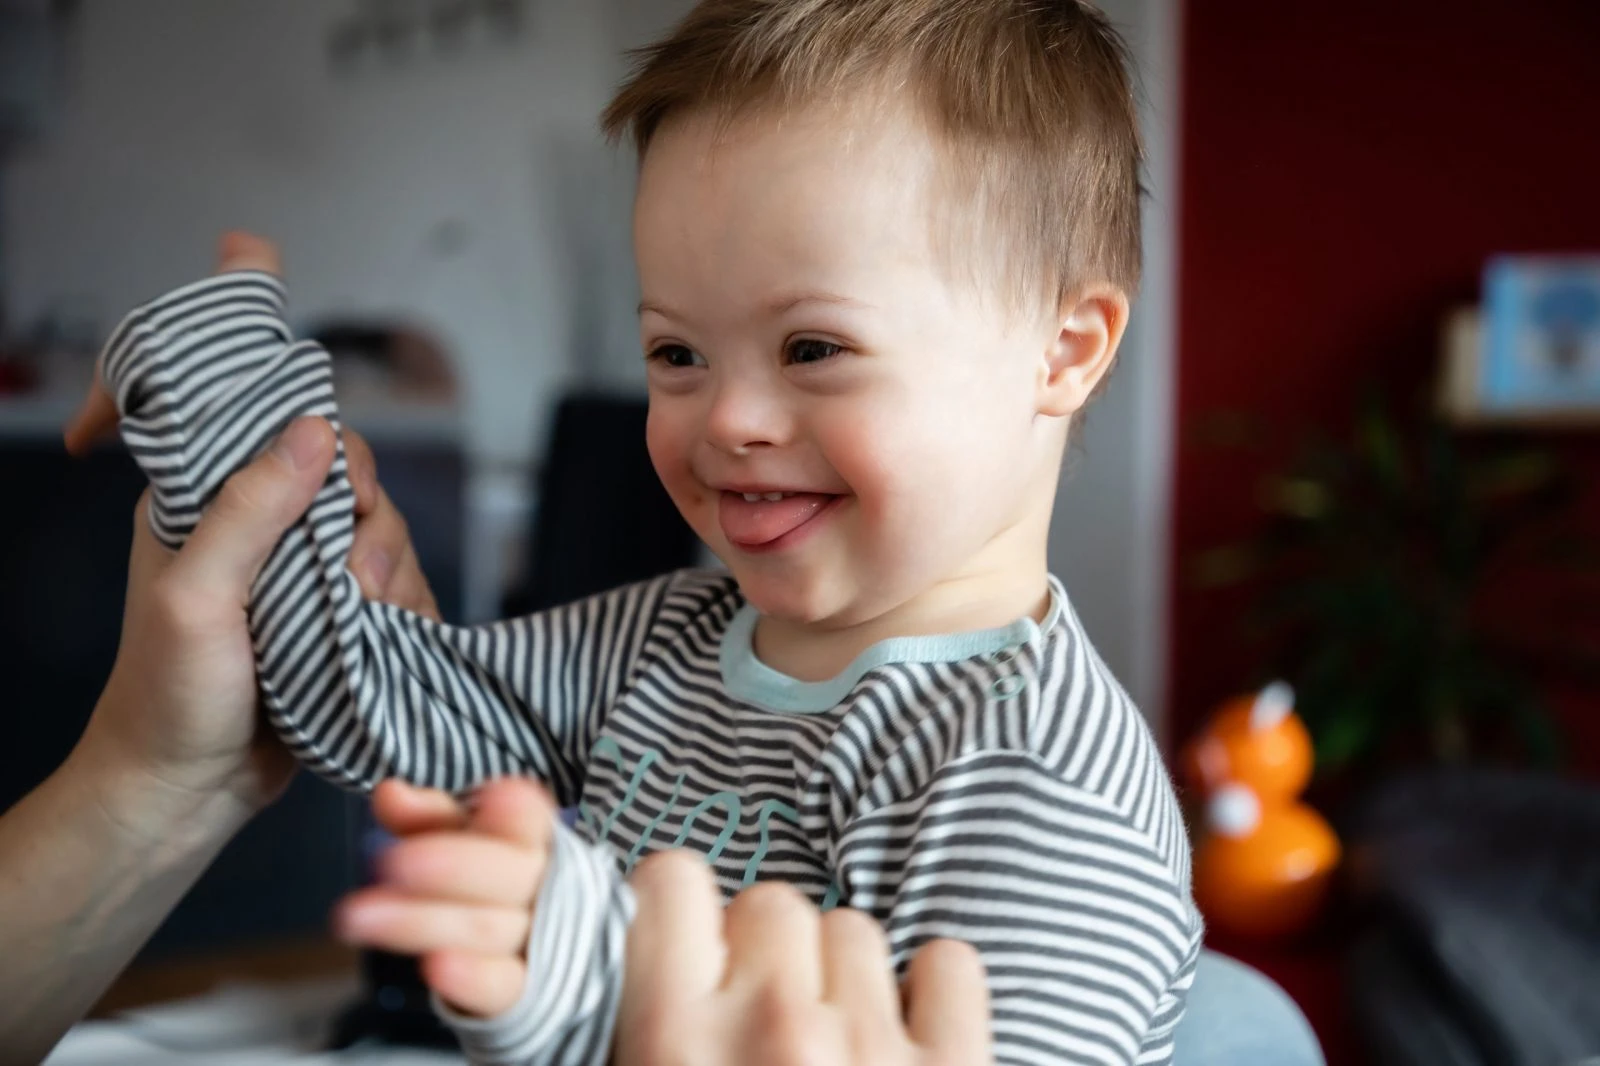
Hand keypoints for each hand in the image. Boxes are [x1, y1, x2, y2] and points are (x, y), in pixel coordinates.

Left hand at [69, 231, 437, 818]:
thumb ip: (250, 511)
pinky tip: (384, 639)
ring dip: (386, 570)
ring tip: (357, 624)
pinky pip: (404, 581)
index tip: (248, 253)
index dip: (243, 329)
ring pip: (381, 522)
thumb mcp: (196, 599)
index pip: (232, 394)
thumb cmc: (167, 695)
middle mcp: (260, 519)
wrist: (188, 795)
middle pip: (340, 458)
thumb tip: (315, 428)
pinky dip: (406, 606)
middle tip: (345, 570)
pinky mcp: (346, 612)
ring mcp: (305, 566)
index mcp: (204, 497)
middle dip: (358, 506)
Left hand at [334, 778, 553, 1017]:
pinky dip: (472, 978)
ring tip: (358, 917)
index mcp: (531, 839)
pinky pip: (502, 986)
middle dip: (450, 867)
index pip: (528, 819)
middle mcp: (542, 887)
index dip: (514, 812)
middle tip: (390, 863)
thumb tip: (390, 793)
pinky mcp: (522, 991)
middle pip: (506, 873)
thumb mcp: (455, 840)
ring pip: (488, 929)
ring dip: (423, 922)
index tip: (493, 800)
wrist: (526, 953)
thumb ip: (427, 817)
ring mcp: (536, 942)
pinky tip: (434, 967)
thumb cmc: (483, 882)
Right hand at [618, 853, 993, 1065]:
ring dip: (840, 975)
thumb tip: (624, 956)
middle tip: (758, 1021)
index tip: (683, 943)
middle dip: (764, 951)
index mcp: (674, 1039)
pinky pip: (949, 966)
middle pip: (771, 902)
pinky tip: (909, 1035)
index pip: (673, 882)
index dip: (675, 908)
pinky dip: (934, 991)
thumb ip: (640, 1019)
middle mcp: (775, 1026)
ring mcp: (871, 1049)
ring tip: (829, 1045)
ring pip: (854, 928)